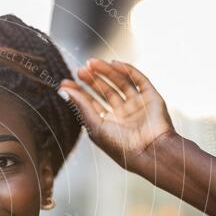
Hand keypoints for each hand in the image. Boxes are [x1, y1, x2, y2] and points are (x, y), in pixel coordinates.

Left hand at [58, 58, 175, 171]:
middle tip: (80, 70)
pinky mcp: (151, 97)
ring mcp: (137, 104)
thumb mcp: (96, 126)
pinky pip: (139, 79)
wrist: (149, 151)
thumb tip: (64, 90)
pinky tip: (113, 64)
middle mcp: (123, 113)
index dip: (79, 92)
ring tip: (91, 63)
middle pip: (106, 91)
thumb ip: (82, 106)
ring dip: (107, 72)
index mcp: (109, 123)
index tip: (65, 83)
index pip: (92, 103)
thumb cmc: (120, 145)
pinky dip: (127, 70)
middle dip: (93, 80)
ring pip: (120, 82)